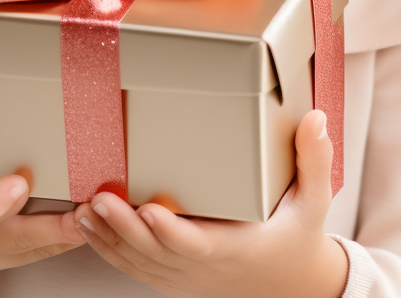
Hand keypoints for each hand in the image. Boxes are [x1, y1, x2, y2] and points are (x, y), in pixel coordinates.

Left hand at [73, 109, 347, 297]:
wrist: (290, 284)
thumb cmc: (298, 236)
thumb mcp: (315, 201)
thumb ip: (314, 160)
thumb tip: (317, 119)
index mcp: (237, 248)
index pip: (198, 245)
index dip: (171, 232)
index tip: (149, 209)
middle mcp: (204, 268)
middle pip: (155, 254)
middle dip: (123, 228)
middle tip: (99, 198)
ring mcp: (184, 277)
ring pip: (139, 263)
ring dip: (108, 238)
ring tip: (82, 208)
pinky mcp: (171, 276)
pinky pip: (135, 268)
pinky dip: (109, 249)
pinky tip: (87, 225)